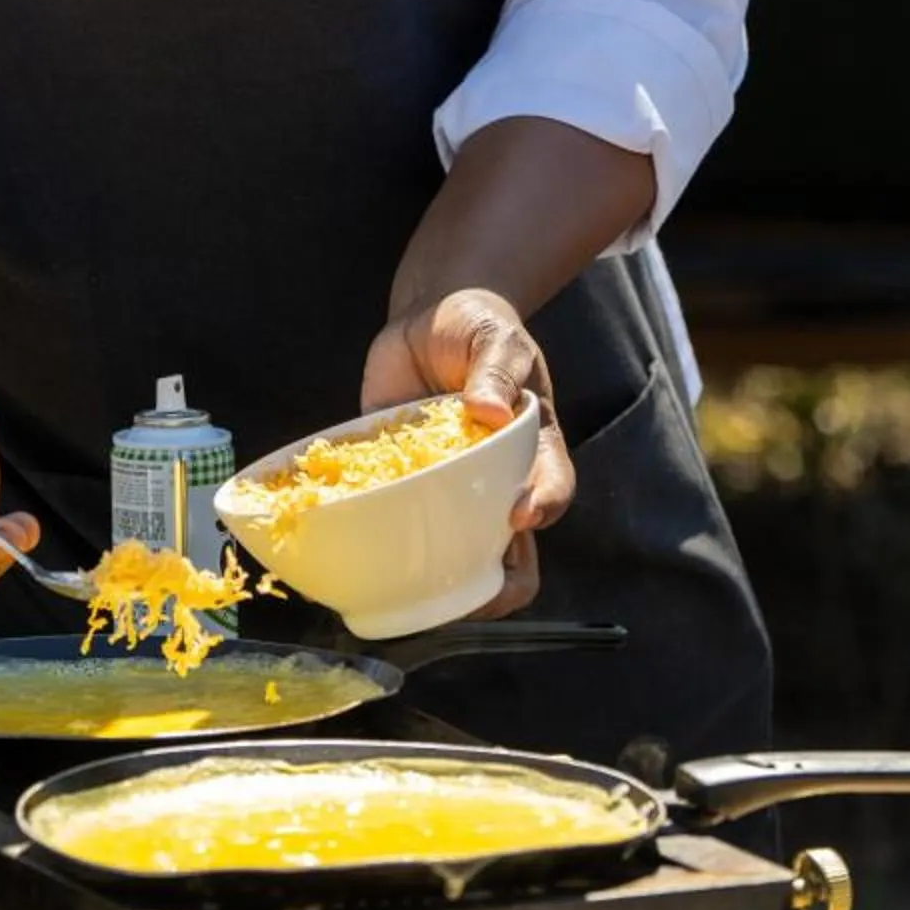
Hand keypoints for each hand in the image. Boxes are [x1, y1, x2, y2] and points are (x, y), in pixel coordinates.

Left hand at [359, 287, 574, 616]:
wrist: (427, 318)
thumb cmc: (476, 326)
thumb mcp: (494, 337)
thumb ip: (495, 368)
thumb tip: (489, 410)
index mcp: (531, 449)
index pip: (552, 490)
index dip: (543, 509)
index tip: (519, 515)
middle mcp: (495, 481)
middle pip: (511, 554)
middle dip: (497, 586)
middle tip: (467, 590)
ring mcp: (449, 489)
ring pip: (454, 554)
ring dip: (436, 576)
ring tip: (408, 587)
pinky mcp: (403, 481)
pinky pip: (397, 518)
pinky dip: (381, 536)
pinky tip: (358, 545)